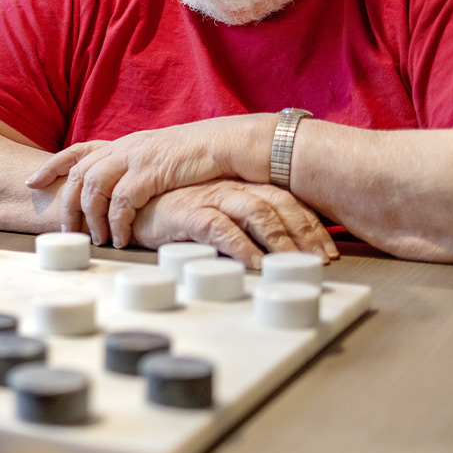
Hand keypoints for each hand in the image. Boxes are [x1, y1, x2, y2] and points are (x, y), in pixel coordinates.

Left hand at [26, 119, 256, 243]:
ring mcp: (138, 156)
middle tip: (65, 230)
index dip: (52, 164)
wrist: (234, 144)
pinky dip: (118, 223)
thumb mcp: (163, 160)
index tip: (31, 181)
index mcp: (127, 142)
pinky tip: (122, 239)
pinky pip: (122, 201)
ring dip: (91, 217)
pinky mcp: (152, 171)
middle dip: (66, 203)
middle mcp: (126, 146)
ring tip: (96, 240)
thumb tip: (124, 193)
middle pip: (79, 173)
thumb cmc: (203, 158)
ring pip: (94, 187)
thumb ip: (141, 171)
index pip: (79, 149)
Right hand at [125, 179, 338, 267]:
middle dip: (305, 235)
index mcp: (240, 186)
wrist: (126, 205)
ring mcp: (209, 197)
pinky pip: (221, 228)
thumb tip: (274, 252)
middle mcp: (230, 188)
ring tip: (293, 266)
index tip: (326, 253)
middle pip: (280, 205)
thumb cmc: (171, 213)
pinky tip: (254, 265)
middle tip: (319, 265)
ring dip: (279, 241)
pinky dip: (241, 247)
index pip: (286, 201)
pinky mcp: (187, 211)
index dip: (310, 226)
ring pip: (256, 213)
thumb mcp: (212, 214)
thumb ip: (239, 224)